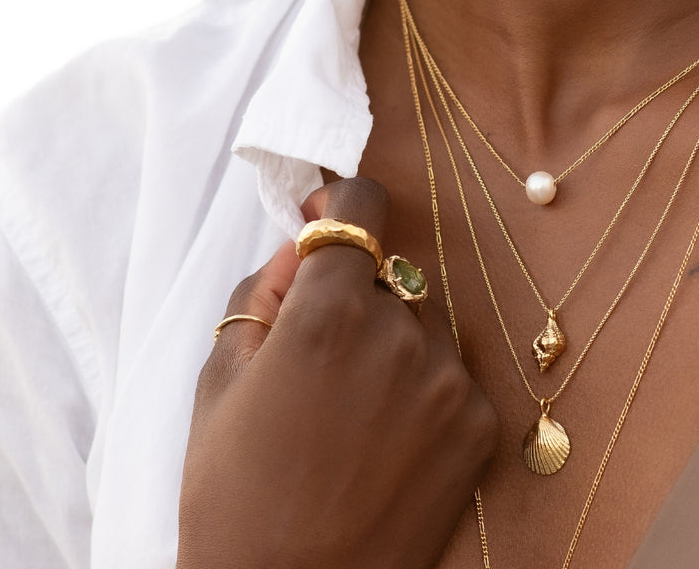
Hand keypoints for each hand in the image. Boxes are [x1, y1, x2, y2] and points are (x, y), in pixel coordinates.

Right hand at [177, 178, 498, 568]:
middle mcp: (402, 333)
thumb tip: (303, 242)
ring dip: (393, 339)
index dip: (339, 205)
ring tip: (352, 411)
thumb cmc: (234, 494)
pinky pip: (450, 372)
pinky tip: (385, 439)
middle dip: (354, 294)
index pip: (361, 207)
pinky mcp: (478, 423)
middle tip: (318, 357)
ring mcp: (449, 379)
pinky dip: (422, 387)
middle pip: (387, 273)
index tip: (324, 221)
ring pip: (422, 321)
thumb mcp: (220, 379)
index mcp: (330, 312)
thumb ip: (261, 289)